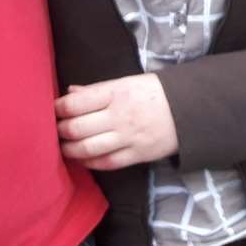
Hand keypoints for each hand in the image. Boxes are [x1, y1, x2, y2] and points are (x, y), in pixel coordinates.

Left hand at [56, 75, 178, 170]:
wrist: (192, 109)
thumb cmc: (156, 92)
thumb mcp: (128, 82)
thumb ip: (97, 90)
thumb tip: (69, 93)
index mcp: (116, 93)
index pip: (75, 104)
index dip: (57, 109)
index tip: (53, 111)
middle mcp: (120, 116)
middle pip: (76, 128)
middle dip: (60, 131)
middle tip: (56, 130)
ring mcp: (128, 138)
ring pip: (87, 149)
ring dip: (69, 150)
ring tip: (64, 147)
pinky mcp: (137, 155)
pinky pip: (106, 163)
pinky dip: (89, 162)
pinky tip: (83, 158)